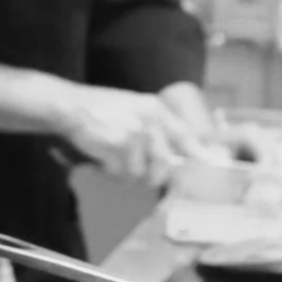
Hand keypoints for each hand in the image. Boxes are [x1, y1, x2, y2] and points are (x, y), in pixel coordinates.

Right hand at [56, 85, 193, 183]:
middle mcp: (149, 122)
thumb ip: (159, 125)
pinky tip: (102, 157)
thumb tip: (186, 147)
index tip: (211, 164)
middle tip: (141, 174)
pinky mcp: (117, 147)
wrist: (70, 105)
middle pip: (164, 164)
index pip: (185, 135)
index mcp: (155, 110)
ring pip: (140, 173)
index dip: (199, 153)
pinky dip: (110, 171)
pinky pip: (120, 173)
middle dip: (153, 176)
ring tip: (114, 157)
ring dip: (127, 172)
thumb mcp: (135, 106)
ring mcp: (134, 135)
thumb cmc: (102, 108)